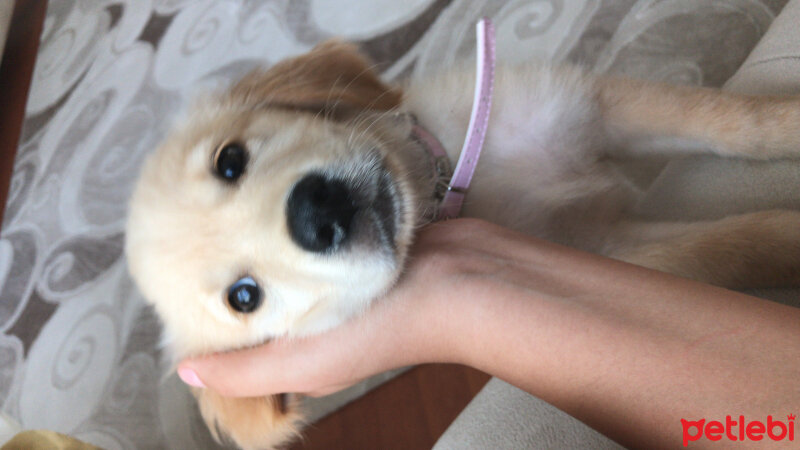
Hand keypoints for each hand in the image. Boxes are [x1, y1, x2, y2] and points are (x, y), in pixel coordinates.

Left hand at [177, 219, 498, 396]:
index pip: (244, 347)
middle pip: (262, 303)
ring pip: (285, 267)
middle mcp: (316, 321)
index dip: (211, 327)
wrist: (460, 278)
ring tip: (217, 215)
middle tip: (190, 241)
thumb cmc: (383, 327)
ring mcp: (337, 280)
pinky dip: (292, 229)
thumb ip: (246, 372)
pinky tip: (266, 205)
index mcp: (303, 357)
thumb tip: (184, 373)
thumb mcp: (306, 361)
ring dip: (259, 248)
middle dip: (232, 279)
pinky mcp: (355, 246)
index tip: (178, 288)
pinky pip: (312, 240)